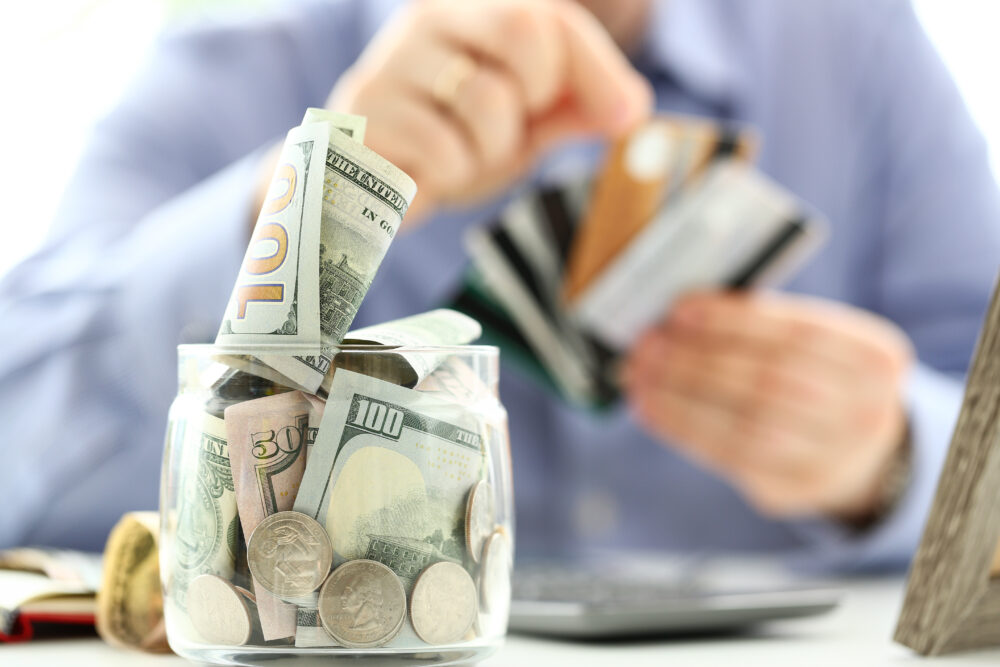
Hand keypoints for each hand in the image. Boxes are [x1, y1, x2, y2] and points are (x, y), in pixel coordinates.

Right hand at [326, 0, 651, 222]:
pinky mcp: (364, 112)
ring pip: (487, 100)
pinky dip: (453, 175)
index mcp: (473, 11)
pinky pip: (443, 148)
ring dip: (492, 150)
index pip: (550, 18)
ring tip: (464, 156)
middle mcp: (429, 19)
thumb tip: (631, 110)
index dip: (597, 69)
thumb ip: (571, 108)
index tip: (624, 116)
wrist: (362, 180)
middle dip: (537, 96)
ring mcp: (392, 61)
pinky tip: (428, 172)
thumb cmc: (450, 139)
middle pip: (521, 28)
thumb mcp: (522, 122)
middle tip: (518, 128)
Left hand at [621, 291, 913, 521]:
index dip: (733, 320)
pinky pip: (729, 457)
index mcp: (876, 357)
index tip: (679, 309)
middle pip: (768, 381)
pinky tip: (651, 408)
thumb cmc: (821, 379)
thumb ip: (763, 325)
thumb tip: (679, 316)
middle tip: (647, 344)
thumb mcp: (818, 344)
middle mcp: (865, 411)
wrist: (862, 454)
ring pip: (745, 425)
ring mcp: (833, 457)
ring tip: (640, 376)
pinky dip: (682, 429)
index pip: (800, 332)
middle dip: (697, 360)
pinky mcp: (794, 489)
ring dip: (680, 397)